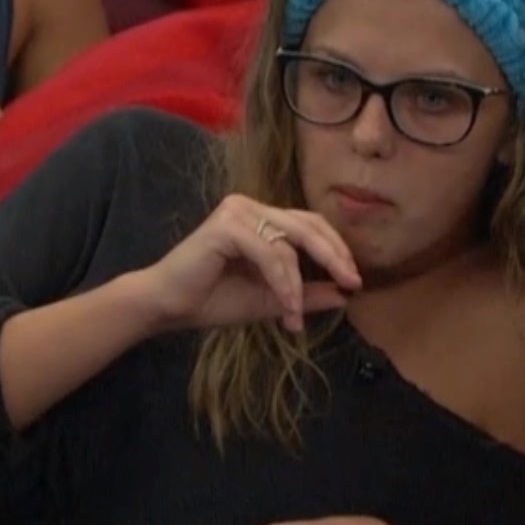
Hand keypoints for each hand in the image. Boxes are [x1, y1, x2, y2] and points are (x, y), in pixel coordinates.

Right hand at [135, 194, 360, 334]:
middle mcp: (250, 207)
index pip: (310, 224)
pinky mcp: (225, 225)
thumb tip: (345, 295)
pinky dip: (282, 282)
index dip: (336, 249)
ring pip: (288, 243)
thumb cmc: (213, 300)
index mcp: (260, 218)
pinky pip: (268, 253)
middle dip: (334, 256)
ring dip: (298, 284)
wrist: (169, 307)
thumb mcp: (270, 300)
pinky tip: (285, 307)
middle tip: (352, 284)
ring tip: (295, 317)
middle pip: (307, 225)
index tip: (354, 281)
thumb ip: (304, 295)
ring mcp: (237, 212)